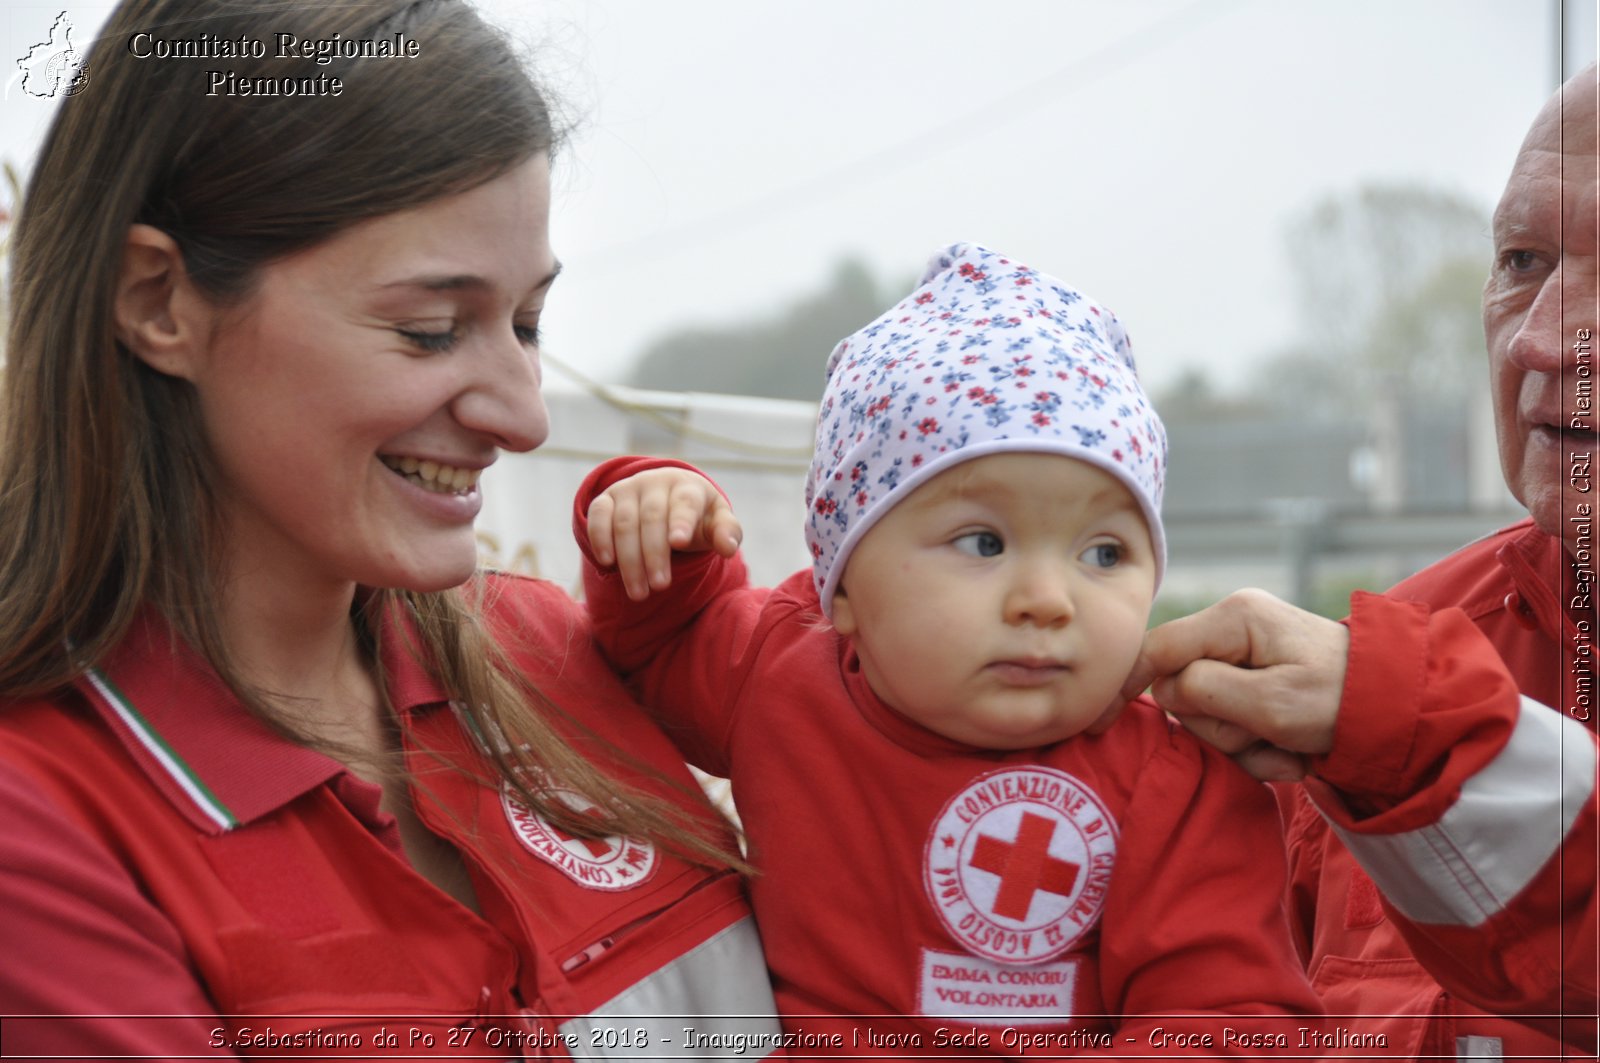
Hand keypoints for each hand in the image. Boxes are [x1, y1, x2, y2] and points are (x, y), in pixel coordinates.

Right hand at [586, 469, 742, 600]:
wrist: (668, 495)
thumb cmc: (697, 516)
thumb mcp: (716, 522)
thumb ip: (727, 533)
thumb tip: (729, 549)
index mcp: (687, 486)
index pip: (685, 502)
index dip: (681, 521)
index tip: (678, 543)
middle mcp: (655, 483)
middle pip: (652, 518)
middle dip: (654, 555)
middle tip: (660, 587)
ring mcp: (628, 489)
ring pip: (624, 522)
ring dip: (629, 559)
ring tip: (638, 592)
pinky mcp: (606, 499)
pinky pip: (598, 515)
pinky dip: (599, 538)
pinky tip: (607, 562)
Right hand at [1119, 589, 1350, 780]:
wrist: (1403, 713)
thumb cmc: (1344, 701)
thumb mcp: (1274, 704)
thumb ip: (1209, 694)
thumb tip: (1166, 691)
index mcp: (1235, 619)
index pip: (1157, 649)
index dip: (1125, 685)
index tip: (1100, 724)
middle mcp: (1234, 630)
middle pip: (1185, 692)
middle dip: (1223, 730)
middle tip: (1270, 743)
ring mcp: (1245, 657)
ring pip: (1209, 715)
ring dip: (1247, 746)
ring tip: (1291, 751)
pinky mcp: (1257, 682)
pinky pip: (1234, 723)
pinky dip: (1261, 748)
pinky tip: (1295, 752)